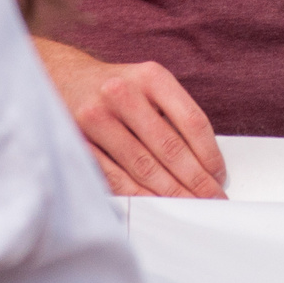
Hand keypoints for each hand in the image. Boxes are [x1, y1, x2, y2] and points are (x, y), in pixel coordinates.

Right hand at [34, 39, 225, 197]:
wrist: (65, 78)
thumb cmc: (118, 88)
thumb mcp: (149, 86)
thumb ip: (174, 115)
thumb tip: (206, 163)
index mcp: (151, 77)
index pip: (192, 121)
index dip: (210, 154)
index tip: (218, 176)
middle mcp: (123, 93)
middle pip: (170, 147)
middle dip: (195, 180)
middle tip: (212, 199)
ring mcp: (97, 117)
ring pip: (143, 165)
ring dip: (170, 192)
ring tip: (188, 206)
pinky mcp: (78, 140)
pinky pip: (114, 176)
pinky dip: (138, 194)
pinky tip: (155, 203)